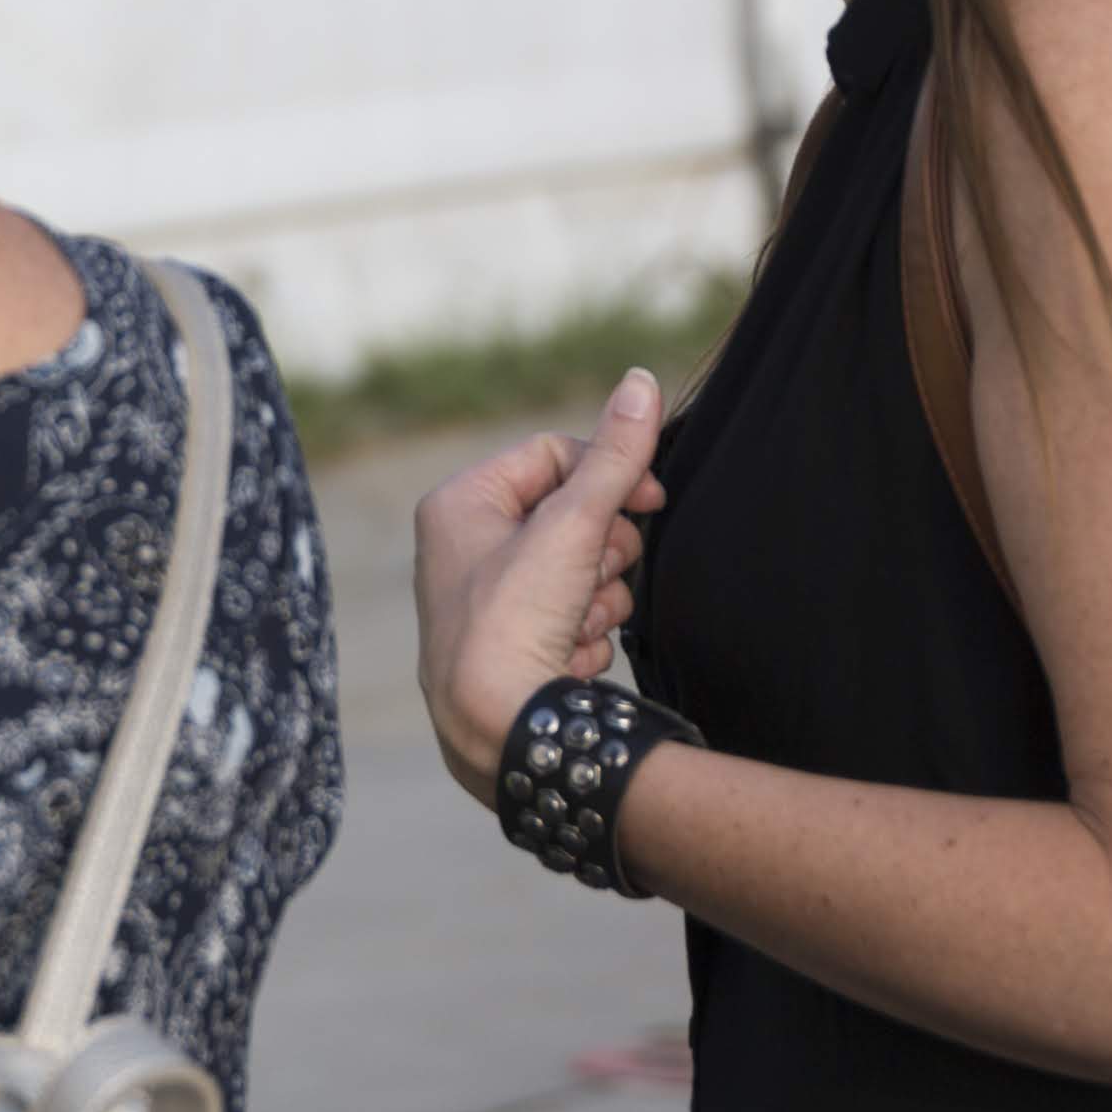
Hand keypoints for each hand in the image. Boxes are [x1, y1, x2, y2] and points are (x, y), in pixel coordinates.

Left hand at [413, 370, 668, 806]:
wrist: (498, 731)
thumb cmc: (513, 621)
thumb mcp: (571, 527)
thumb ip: (614, 457)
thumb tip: (642, 381)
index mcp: (461, 505)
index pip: (554, 455)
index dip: (608, 474)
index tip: (651, 497)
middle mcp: (467, 548)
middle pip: (574, 516)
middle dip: (602, 551)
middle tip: (592, 576)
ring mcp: (490, 600)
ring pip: (584, 571)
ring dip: (598, 598)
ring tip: (573, 624)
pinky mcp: (515, 646)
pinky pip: (577, 618)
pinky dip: (585, 636)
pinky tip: (566, 659)